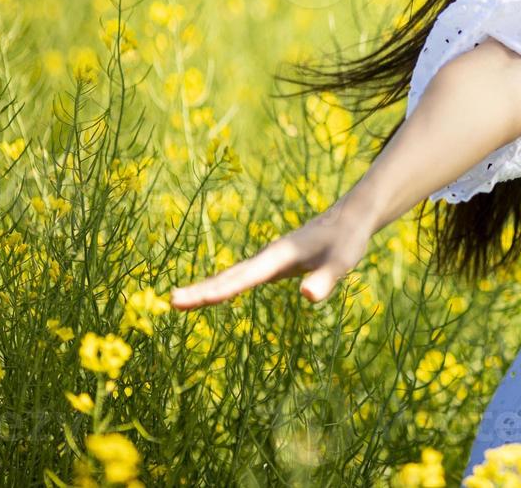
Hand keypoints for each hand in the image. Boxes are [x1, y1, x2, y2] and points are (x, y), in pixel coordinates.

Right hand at [169, 203, 373, 308]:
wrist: (351, 217)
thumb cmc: (347, 240)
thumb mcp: (342, 261)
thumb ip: (326, 279)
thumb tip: (308, 297)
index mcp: (278, 257)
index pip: (242, 278)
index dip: (214, 291)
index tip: (184, 300)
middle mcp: (268, 257)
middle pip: (229, 276)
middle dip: (200, 290)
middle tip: (170, 303)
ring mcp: (268, 259)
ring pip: (232, 275)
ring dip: (206, 288)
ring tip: (179, 302)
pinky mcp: (273, 264)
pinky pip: (241, 277)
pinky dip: (222, 286)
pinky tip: (212, 296)